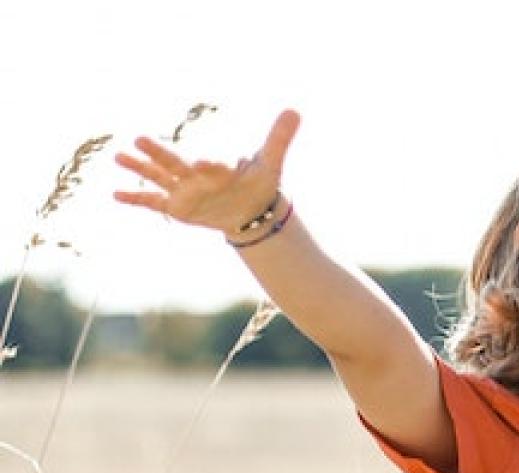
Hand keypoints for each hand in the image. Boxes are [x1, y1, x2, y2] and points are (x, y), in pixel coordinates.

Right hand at [113, 110, 299, 238]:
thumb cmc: (258, 183)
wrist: (250, 208)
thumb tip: (295, 110)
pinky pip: (153, 202)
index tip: (205, 164)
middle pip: (173, 162)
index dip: (211, 166)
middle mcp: (194, 175)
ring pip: (157, 177)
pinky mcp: (177, 207)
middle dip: (158, 153)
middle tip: (139, 138)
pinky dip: (136, 198)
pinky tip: (116, 194)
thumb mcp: (271, 163)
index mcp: (216, 166)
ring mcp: (183, 190)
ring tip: (118, 156)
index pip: (213, 166)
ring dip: (139, 168)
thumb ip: (279, 138)